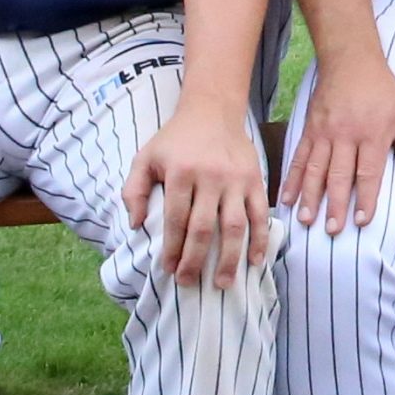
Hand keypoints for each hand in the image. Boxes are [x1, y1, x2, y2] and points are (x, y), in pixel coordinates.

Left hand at [126, 101, 271, 286]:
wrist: (213, 110)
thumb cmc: (176, 139)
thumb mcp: (146, 157)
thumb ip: (134, 190)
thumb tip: (136, 225)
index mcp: (181, 171)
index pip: (176, 219)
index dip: (171, 248)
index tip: (168, 270)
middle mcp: (210, 176)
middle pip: (203, 228)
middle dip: (195, 260)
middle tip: (188, 283)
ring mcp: (236, 179)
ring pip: (234, 226)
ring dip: (228, 258)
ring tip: (221, 284)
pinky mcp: (255, 180)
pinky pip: (259, 214)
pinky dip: (260, 239)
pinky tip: (255, 262)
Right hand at [281, 55, 394, 237]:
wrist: (351, 61)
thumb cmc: (385, 92)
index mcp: (373, 134)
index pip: (368, 172)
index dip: (365, 198)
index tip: (362, 221)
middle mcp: (346, 134)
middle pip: (339, 175)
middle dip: (335, 205)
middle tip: (333, 230)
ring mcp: (324, 132)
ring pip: (316, 169)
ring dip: (310, 196)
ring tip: (306, 220)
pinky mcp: (309, 129)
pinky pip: (299, 158)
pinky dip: (293, 179)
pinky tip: (287, 198)